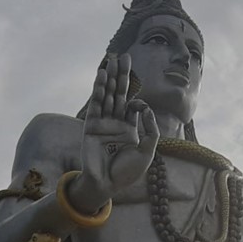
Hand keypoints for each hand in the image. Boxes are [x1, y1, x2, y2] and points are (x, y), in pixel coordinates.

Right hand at [68, 53, 158, 211]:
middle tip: (124, 56)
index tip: (140, 106)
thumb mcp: (147, 152)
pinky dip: (98, 89)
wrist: (107, 185)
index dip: (137, 101)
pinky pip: (96, 104)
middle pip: (119, 94)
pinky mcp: (91, 126)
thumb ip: (151, 130)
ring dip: (110, 77)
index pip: (133, 105)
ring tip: (112, 59)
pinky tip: (102, 75)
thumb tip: (146, 108)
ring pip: (107, 95)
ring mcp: (102, 123)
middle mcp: (115, 122)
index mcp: (130, 128)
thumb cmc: (127, 173)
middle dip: (122, 76)